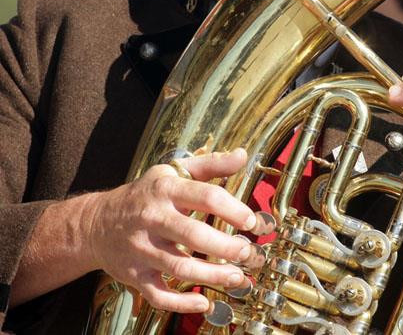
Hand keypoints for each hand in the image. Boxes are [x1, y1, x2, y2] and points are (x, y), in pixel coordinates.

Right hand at [85, 148, 257, 312]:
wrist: (94, 223)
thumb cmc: (145, 195)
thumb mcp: (172, 172)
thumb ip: (210, 165)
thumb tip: (243, 155)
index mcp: (166, 190)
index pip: (205, 196)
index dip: (232, 210)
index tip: (251, 222)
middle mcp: (152, 218)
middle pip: (193, 235)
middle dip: (225, 247)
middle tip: (247, 253)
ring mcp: (142, 249)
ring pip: (179, 267)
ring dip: (212, 275)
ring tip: (238, 277)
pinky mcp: (134, 274)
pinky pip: (157, 294)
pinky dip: (180, 303)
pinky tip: (204, 302)